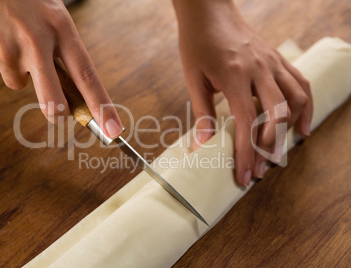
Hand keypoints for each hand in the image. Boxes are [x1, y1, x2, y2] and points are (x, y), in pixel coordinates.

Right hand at [0, 0, 122, 137]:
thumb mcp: (50, 13)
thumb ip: (60, 47)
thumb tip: (69, 89)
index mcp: (60, 27)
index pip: (87, 76)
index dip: (102, 106)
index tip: (113, 129)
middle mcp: (35, 40)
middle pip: (53, 99)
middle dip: (57, 111)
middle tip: (57, 112)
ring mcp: (4, 48)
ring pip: (17, 83)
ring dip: (16, 69)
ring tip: (9, 37)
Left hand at [173, 0, 312, 184]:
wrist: (209, 11)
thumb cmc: (197, 43)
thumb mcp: (194, 78)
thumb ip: (202, 112)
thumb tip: (202, 146)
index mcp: (235, 76)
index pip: (246, 123)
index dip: (246, 153)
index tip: (242, 175)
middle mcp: (260, 69)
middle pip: (276, 115)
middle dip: (268, 148)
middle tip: (258, 170)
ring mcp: (273, 62)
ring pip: (296, 100)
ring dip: (290, 131)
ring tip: (278, 154)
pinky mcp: (277, 59)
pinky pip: (300, 83)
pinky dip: (305, 106)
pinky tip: (301, 125)